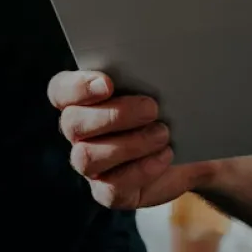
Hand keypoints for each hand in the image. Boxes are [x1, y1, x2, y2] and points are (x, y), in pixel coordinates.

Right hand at [49, 70, 214, 210]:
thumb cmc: (171, 110)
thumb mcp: (164, 89)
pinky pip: (112, 187)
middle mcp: (78, 132)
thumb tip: (160, 60)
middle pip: (73, 123)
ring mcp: (90, 164)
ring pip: (88, 156)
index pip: (60, 91)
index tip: (108, 84)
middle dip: (114, 115)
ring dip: (130, 144)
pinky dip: (142, 169)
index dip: (78, 87)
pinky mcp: (107, 191)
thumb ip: (149, 75)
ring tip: (162, 134)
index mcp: (82, 99)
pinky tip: (165, 155)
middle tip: (152, 108)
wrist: (191, 150)